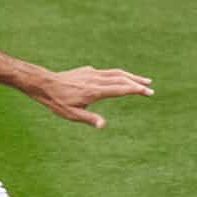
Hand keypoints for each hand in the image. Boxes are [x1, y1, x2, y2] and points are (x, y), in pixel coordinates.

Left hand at [29, 66, 152, 128]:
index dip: (136, 90)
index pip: (120, 89)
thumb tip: (103, 125)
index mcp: (94, 91)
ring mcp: (92, 73)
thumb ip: (89, 119)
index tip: (148, 92)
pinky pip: (108, 72)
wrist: (44, 83)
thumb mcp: (71, 114)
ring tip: (143, 80)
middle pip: (122, 79)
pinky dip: (120, 75)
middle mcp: (96, 80)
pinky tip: (122, 79)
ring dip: (131, 77)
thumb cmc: (57, 101)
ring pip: (116, 73)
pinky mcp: (88, 70)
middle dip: (138, 83)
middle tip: (151, 88)